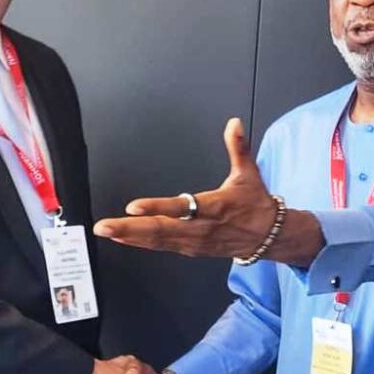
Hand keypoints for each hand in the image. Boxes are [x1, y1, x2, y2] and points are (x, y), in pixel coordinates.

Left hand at [94, 118, 323, 264]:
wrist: (268, 236)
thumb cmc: (254, 203)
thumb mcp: (249, 173)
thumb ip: (238, 147)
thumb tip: (234, 123)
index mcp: (214, 206)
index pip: (182, 208)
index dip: (158, 207)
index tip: (134, 206)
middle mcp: (201, 228)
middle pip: (162, 230)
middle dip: (130, 228)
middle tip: (105, 226)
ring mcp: (194, 241)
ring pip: (158, 241)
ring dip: (130, 237)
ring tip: (108, 231)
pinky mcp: (191, 249)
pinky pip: (162, 246)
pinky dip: (141, 243)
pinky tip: (124, 238)